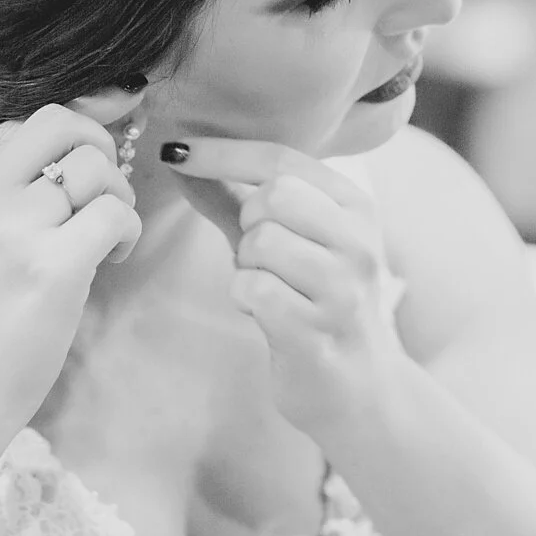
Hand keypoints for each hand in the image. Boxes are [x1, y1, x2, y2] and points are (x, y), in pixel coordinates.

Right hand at [0, 90, 144, 438]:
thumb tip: (74, 145)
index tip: (81, 172)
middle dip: (98, 144)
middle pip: (62, 121)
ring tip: (105, 237)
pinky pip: (116, 214)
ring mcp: (15, 229)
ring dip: (118, 197)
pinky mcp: (53, 268)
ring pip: (96, 169)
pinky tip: (113, 259)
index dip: (68, 140)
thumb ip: (0, 190)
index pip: (25, 123)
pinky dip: (128, 231)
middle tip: (102, 191)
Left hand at [163, 139, 406, 439]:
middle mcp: (358, 242)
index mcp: (355, 206)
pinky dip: (245, 298)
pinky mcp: (319, 333)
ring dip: (247, 265)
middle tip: (259, 253)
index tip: (176, 149)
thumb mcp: (284, 238)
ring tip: (269, 285)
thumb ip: (234, 196)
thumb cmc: (313, 300)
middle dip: (248, 222)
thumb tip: (178, 154)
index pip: (282, 159)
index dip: (223, 151)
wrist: (360, 386)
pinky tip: (266, 313)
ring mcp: (344, 290)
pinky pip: (254, 290)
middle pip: (273, 196)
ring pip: (262, 242)